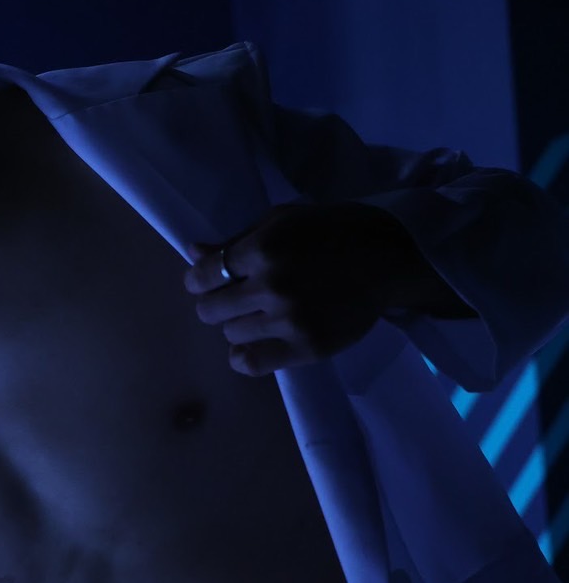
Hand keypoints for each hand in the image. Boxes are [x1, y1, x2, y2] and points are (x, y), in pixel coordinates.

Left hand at [184, 201, 396, 374]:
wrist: (389, 258)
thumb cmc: (334, 231)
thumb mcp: (284, 220)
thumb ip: (237, 239)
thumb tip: (193, 253)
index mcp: (262, 249)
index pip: (203, 276)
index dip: (200, 281)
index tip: (207, 283)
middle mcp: (270, 286)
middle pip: (210, 310)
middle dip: (218, 303)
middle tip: (236, 300)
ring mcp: (288, 320)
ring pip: (231, 334)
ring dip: (239, 325)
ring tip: (261, 316)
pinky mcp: (306, 347)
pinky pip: (252, 363)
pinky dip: (244, 356)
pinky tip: (254, 345)